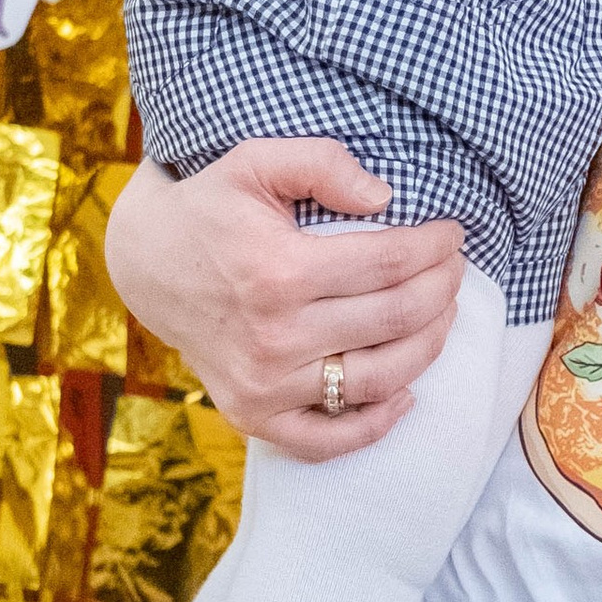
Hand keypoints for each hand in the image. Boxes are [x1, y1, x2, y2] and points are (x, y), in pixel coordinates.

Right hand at [104, 142, 466, 461]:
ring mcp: (264, 384)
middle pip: (396, 319)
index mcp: (279, 272)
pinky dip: (377, 423)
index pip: (391, 263)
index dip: (435, 248)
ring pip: (380, 378)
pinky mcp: (254, 415)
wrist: (147, 264)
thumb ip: (321, 163)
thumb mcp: (254, 162)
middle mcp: (274, 336)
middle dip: (443, 288)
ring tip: (443, 314)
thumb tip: (385, 197)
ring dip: (429, 346)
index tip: (452, 235)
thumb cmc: (211, 208)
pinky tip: (407, 392)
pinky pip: (328, 439)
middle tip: (454, 268)